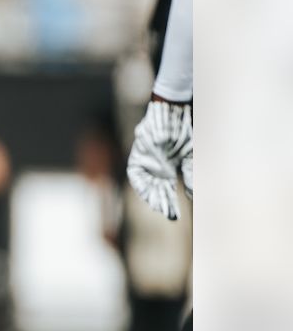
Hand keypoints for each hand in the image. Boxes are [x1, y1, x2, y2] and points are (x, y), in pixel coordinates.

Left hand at [126, 100, 191, 219]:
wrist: (171, 113)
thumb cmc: (182, 133)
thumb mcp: (189, 156)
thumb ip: (189, 173)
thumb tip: (193, 195)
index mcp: (168, 169)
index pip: (167, 190)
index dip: (169, 203)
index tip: (174, 217)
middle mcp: (155, 168)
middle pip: (156, 191)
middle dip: (163, 203)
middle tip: (170, 216)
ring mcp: (145, 163)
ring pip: (146, 185)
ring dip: (152, 197)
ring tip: (160, 208)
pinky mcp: (137, 156)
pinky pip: (135, 174)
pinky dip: (141, 184)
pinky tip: (148, 192)